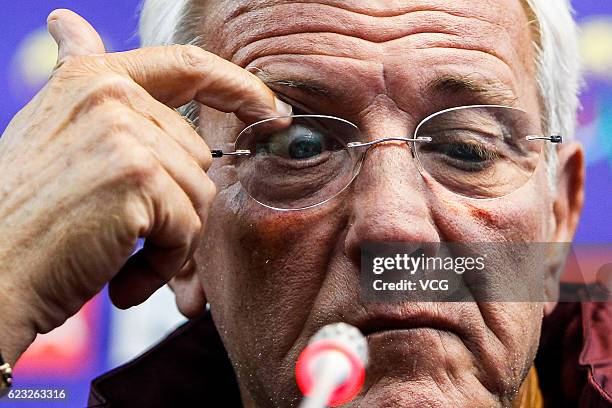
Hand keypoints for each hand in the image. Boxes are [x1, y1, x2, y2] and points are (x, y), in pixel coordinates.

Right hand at [0, 9, 290, 365]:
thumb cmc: (23, 216)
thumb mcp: (49, 130)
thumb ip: (78, 78)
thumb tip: (69, 23)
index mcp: (93, 79)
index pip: (186, 65)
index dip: (238, 85)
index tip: (272, 108)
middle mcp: (110, 95)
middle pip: (197, 154)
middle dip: (173, 203)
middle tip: (121, 229)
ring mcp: (125, 133)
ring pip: (198, 194)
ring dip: (167, 237)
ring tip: (115, 250)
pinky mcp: (138, 178)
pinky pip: (189, 227)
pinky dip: (162, 263)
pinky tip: (120, 276)